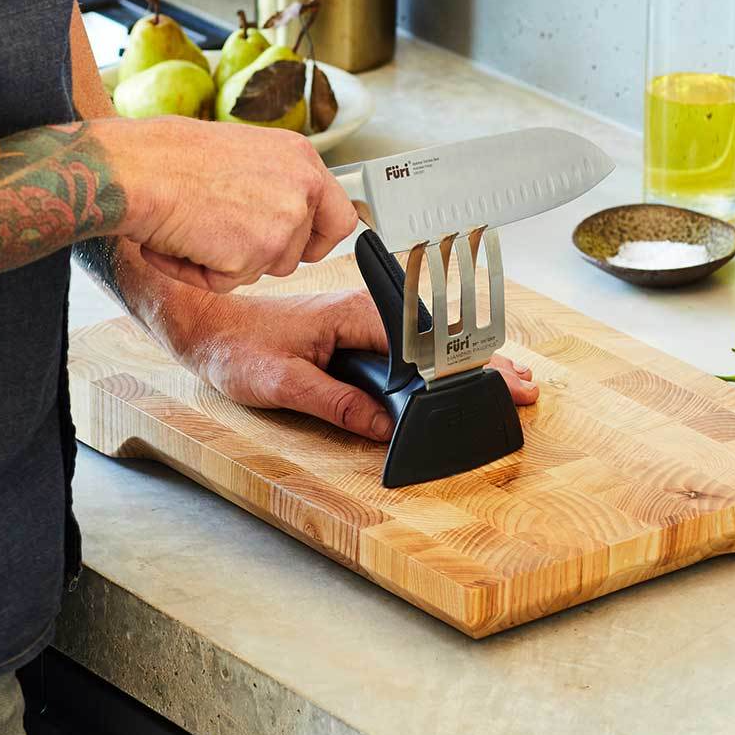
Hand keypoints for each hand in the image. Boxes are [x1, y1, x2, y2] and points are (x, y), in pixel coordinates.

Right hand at [100, 116, 357, 291]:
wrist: (133, 168)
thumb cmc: (169, 155)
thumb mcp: (243, 153)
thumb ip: (276, 183)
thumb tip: (289, 214)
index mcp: (301, 158)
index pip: (340, 217)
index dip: (318, 240)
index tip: (297, 246)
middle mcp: (302, 188)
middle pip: (299, 252)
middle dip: (262, 254)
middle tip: (219, 231)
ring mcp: (284, 222)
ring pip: (265, 269)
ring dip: (228, 260)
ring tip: (193, 226)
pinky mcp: (257, 253)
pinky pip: (229, 283)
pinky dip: (199, 273)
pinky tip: (179, 240)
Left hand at [173, 289, 538, 441]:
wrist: (210, 323)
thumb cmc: (238, 346)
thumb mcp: (282, 384)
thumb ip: (337, 403)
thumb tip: (384, 425)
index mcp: (357, 315)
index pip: (427, 342)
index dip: (467, 368)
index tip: (500, 386)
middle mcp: (368, 310)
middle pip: (441, 338)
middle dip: (485, 362)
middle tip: (524, 389)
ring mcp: (366, 317)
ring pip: (432, 338)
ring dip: (471, 360)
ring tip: (512, 381)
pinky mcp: (360, 329)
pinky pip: (413, 343)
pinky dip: (446, 359)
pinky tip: (464, 373)